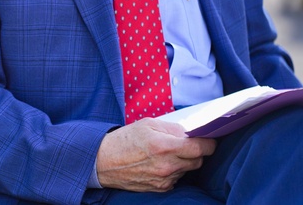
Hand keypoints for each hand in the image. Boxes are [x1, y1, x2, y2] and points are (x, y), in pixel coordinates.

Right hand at [95, 118, 215, 191]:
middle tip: (183, 143)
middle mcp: (167, 165)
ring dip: (183, 161)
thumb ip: (172, 128)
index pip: (201, 148)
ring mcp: (165, 179)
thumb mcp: (146, 124)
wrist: (103, 162)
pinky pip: (177, 178)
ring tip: (166, 153)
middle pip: (198, 160)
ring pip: (188, 169)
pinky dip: (174, 170)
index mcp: (164, 146)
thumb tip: (190, 133)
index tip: (208, 139)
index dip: (208, 143)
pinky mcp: (161, 188)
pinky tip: (159, 163)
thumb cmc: (124, 140)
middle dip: (195, 151)